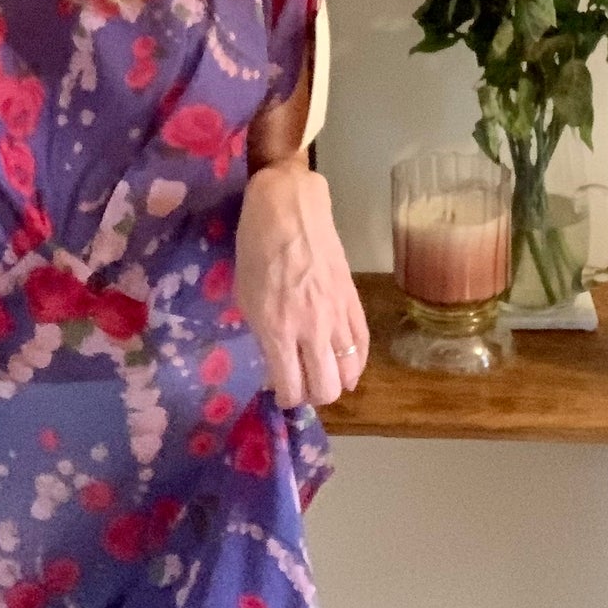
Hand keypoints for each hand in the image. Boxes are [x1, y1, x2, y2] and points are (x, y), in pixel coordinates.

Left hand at [233, 159, 369, 409]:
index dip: (286, 399)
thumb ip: (263, 335)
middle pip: (326, 389)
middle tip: (302, 386)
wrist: (288, 209)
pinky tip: (347, 365)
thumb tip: (277, 364)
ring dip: (336, 381)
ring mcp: (337, 316)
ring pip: (350, 372)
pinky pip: (362, 344)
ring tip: (323, 375)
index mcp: (278, 330)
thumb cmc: (255, 249)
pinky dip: (356, 362)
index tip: (280, 393)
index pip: (292, 389)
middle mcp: (312, 330)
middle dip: (313, 396)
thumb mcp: (245, 297)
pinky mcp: (353, 300)